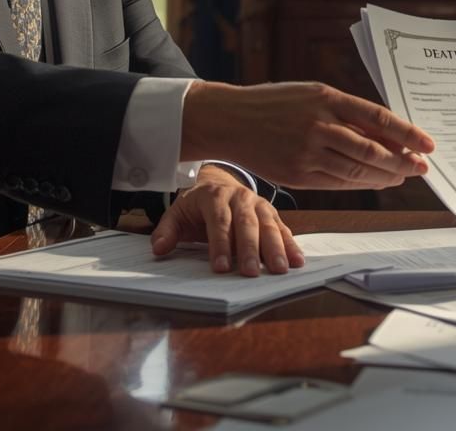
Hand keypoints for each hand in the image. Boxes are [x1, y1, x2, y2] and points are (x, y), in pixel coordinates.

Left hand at [150, 165, 305, 275]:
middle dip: (249, 249)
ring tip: (279, 269)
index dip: (220, 244)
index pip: (219, 221)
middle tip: (250, 273)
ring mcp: (258, 204)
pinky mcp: (270, 213)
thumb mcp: (177, 213)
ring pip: (268, 225)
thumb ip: (166, 231)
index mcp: (214, 196)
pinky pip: (282, 228)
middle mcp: (239, 197)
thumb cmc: (197, 205)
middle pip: (246, 224)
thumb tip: (159, 248)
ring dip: (275, 248)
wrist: (217, 183)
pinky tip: (296, 260)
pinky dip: (290, 244)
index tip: (221, 268)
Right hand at [181, 81, 434, 189]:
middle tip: (421, 167)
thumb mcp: (313, 95)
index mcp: (326, 99)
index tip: (428, 144)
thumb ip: (348, 114)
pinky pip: (338, 183)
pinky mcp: (297, 175)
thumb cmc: (278, 104)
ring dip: (385, 176)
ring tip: (401, 176)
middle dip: (402, 161)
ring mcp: (307, 152)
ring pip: (357, 170)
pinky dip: (361, 184)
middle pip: (372, 150)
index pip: (378, 118)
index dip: (407, 133)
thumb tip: (388, 135)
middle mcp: (318, 125)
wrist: (230, 120)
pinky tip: (375, 182)